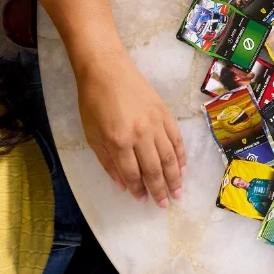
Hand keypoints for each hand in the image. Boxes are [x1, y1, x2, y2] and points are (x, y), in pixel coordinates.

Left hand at [77, 49, 185, 207]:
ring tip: (178, 192)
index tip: (143, 200)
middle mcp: (140, 135)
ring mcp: (156, 124)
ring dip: (174, 177)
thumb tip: (122, 185)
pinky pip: (176, 139)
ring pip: (169, 157)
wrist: (107, 70)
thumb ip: (107, 161)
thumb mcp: (92, 134)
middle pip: (154, 169)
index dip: (138, 189)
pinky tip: (182, 168)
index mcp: (119, 141)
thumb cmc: (93, 102)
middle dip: (160, 189)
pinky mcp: (165, 114)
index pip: (133, 173)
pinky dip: (181, 155)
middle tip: (164, 204)